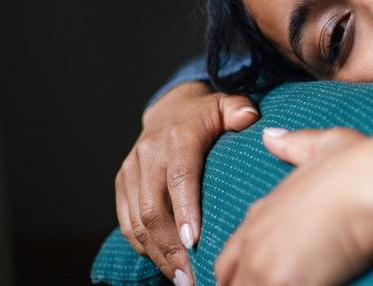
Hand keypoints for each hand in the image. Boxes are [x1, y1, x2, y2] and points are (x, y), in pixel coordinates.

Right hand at [115, 81, 258, 284]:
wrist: (169, 108)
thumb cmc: (206, 114)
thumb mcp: (226, 105)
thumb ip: (239, 110)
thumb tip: (250, 118)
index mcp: (177, 138)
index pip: (180, 177)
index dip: (185, 210)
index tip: (195, 242)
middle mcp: (149, 155)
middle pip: (154, 208)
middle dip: (171, 246)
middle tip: (191, 275)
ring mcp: (131, 171)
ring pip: (137, 221)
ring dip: (158, 254)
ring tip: (181, 279)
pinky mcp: (122, 185)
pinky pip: (127, 222)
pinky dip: (144, 246)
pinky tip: (164, 264)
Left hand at [215, 127, 372, 285]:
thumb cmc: (361, 167)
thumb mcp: (326, 145)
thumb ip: (295, 144)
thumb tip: (271, 136)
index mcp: (262, 213)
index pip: (231, 258)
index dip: (247, 271)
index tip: (274, 275)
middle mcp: (254, 240)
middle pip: (230, 281)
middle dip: (251, 285)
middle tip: (285, 282)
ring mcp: (263, 265)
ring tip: (302, 284)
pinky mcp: (281, 283)